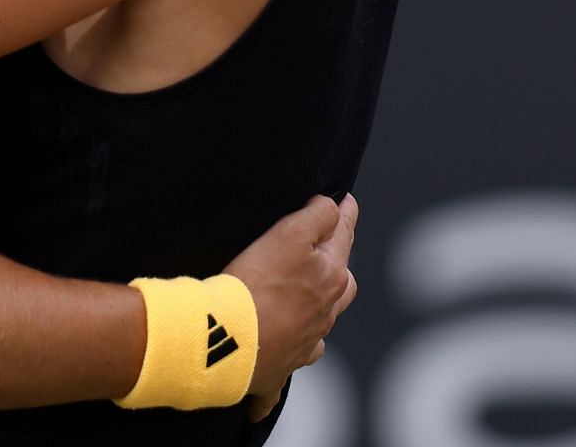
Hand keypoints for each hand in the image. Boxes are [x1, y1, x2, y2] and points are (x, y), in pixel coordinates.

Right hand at [223, 195, 359, 421]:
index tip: (348, 202)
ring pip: (320, 329)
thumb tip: (335, 207)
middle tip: (327, 256)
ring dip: (317, 316)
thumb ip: (318, 215)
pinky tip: (273, 371)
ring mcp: (303, 344)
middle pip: (341, 287)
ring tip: (306, 307)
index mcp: (330, 279)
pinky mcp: (278, 369)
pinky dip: (280, 369)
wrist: (227, 339)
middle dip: (338, 270)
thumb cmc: (256, 284)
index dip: (346, 215)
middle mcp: (324, 314)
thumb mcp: (289, 233)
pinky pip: (283, 373)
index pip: (343, 237)